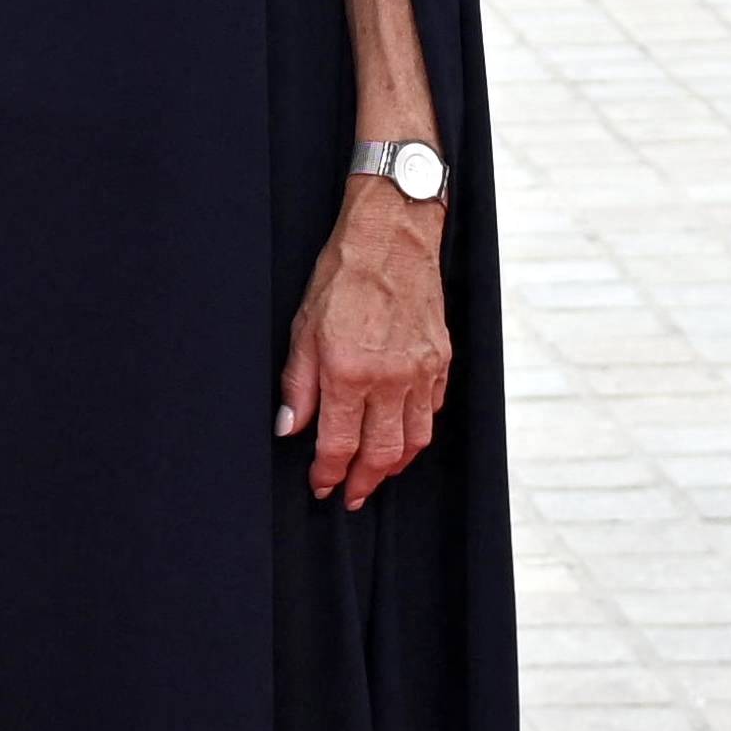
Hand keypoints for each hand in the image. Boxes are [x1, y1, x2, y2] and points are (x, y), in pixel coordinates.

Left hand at [281, 179, 451, 506]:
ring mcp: (422, 372)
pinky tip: (402, 434)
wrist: (393, 235)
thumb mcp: (303, 327)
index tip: (320, 485)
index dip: (328, 473)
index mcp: (350, 372)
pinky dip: (417, 431)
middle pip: (381, 455)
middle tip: (350, 496)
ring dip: (394, 466)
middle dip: (364, 483)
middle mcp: (391, 379)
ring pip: (414, 441)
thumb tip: (288, 427)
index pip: (339, 445)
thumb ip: (298, 384)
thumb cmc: (344, 273)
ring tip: (377, 475)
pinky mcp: (441, 360)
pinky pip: (433, 412)